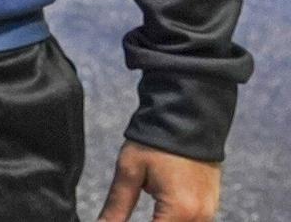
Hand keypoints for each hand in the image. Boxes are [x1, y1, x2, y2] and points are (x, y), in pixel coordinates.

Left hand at [96, 141, 221, 220]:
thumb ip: (116, 206)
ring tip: (148, 203)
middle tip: (122, 216)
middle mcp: (200, 216)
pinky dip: (172, 220)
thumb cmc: (156, 141)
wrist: (188, 116)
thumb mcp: (129, 171)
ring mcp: (209, 212)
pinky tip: (157, 212)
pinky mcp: (211, 205)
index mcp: (180, 211)